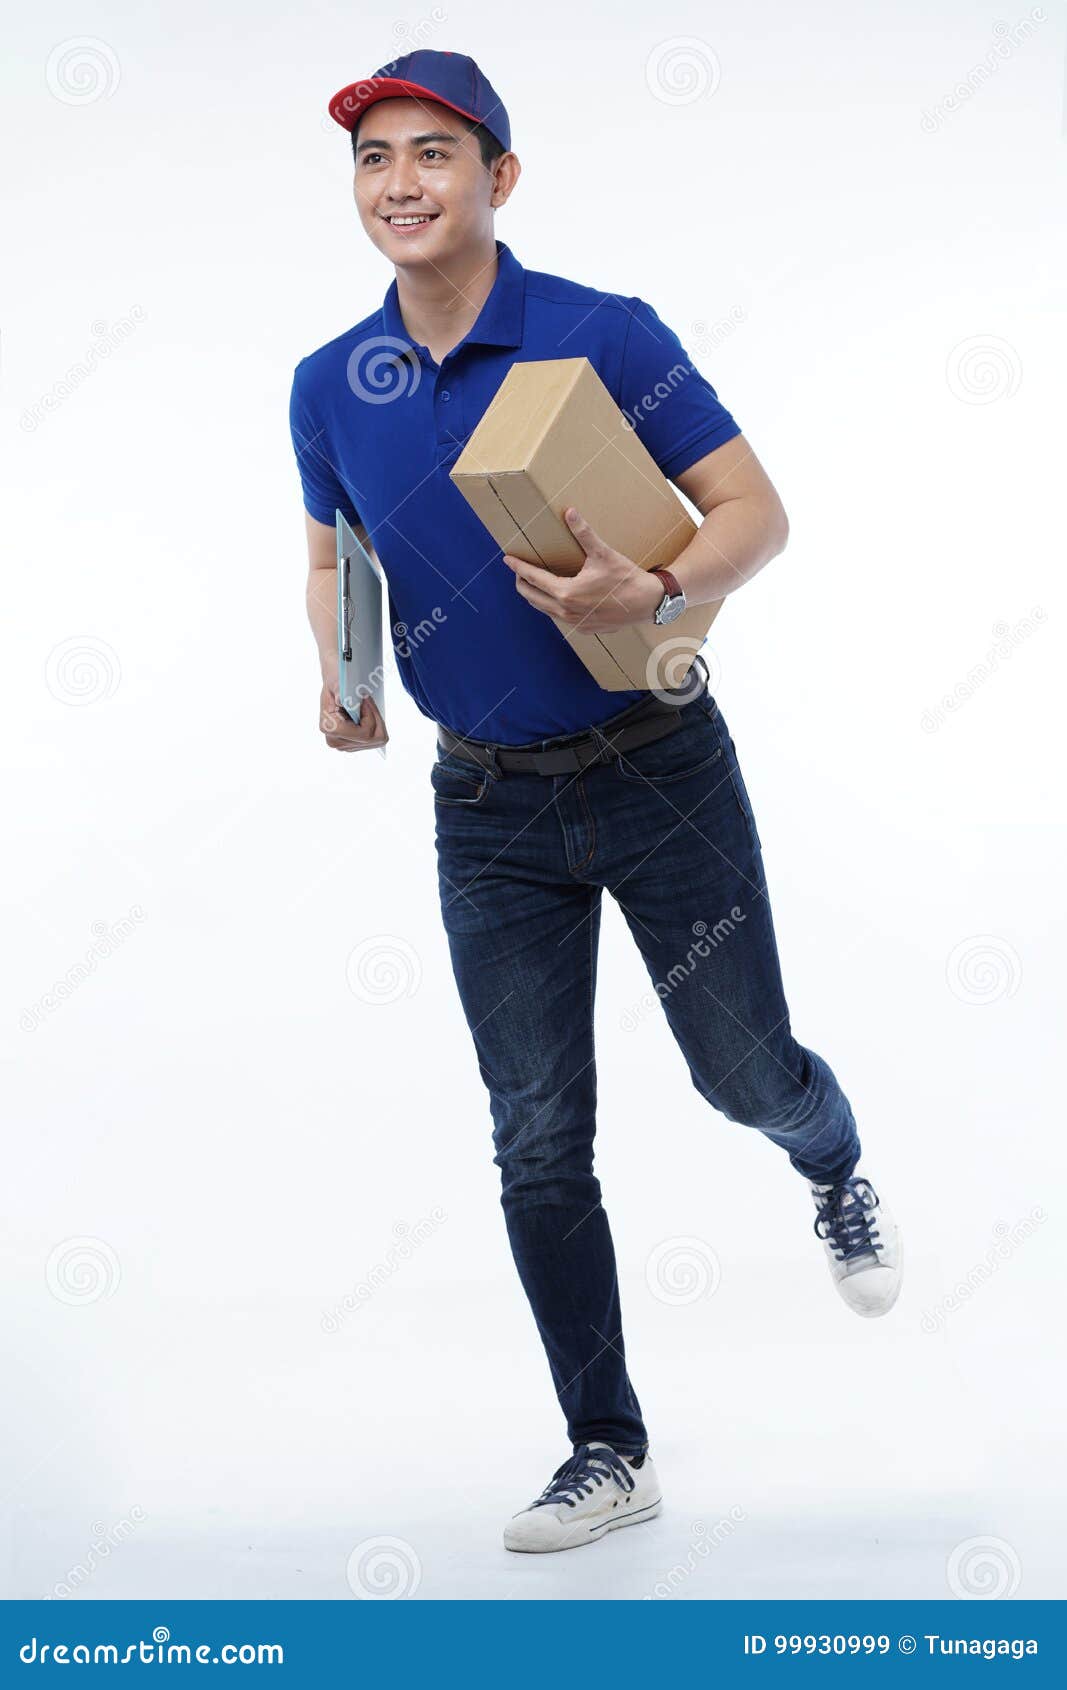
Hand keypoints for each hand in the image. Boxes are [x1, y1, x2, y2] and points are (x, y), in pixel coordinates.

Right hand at [319, 670, 387, 751]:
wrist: (334, 688)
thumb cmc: (336, 684)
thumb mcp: (337, 682)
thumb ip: (339, 691)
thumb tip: (341, 700)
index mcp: (329, 727)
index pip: (364, 733)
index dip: (371, 715)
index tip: (365, 699)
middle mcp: (335, 741)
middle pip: (373, 739)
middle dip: (375, 718)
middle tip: (367, 702)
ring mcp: (345, 746)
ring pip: (377, 740)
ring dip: (376, 721)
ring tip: (365, 708)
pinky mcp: (353, 745)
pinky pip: (376, 740)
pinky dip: (376, 725)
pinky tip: (366, 715)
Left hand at [501, 507, 663, 631]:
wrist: (647, 603)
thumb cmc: (626, 578)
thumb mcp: (603, 554)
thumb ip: (584, 533)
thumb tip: (570, 512)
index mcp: (566, 592)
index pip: (533, 578)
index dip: (519, 567)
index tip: (508, 559)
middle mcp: (565, 611)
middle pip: (532, 597)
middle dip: (522, 583)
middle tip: (519, 571)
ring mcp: (574, 623)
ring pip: (544, 609)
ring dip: (536, 596)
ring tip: (533, 583)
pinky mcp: (583, 628)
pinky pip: (560, 617)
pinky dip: (552, 606)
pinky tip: (557, 597)